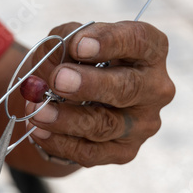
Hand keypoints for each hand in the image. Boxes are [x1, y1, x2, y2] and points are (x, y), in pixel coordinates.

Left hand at [25, 21, 174, 166]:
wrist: (68, 102)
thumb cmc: (74, 62)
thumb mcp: (67, 41)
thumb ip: (66, 39)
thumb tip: (63, 55)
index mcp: (149, 51)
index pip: (140, 40)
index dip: (110, 41)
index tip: (78, 45)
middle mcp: (155, 88)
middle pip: (128, 87)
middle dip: (90, 85)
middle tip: (58, 80)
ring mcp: (143, 124)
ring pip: (106, 125)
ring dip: (67, 118)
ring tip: (37, 110)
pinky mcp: (125, 151)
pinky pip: (92, 153)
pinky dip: (62, 142)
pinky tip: (40, 131)